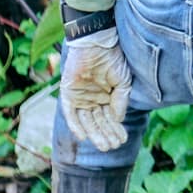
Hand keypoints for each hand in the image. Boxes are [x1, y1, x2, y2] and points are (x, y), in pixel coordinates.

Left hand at [60, 32, 131, 151]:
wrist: (96, 44)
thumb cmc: (112, 59)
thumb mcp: (123, 81)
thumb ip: (121, 100)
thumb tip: (119, 119)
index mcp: (105, 96)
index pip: (110, 118)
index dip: (116, 129)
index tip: (123, 140)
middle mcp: (92, 99)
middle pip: (98, 122)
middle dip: (105, 135)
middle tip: (112, 147)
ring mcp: (80, 98)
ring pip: (86, 121)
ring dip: (94, 134)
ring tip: (103, 146)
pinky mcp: (68, 95)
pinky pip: (70, 114)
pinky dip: (76, 125)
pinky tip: (84, 137)